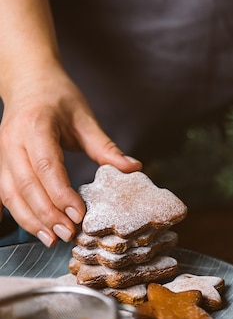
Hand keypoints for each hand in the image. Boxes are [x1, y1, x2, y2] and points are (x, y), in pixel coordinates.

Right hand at [0, 66, 141, 246]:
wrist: (29, 79)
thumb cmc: (58, 96)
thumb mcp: (85, 117)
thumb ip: (105, 146)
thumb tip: (133, 168)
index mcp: (36, 125)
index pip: (46, 165)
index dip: (61, 193)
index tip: (79, 214)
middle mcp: (13, 139)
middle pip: (25, 184)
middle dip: (47, 213)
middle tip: (68, 233)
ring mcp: (1, 151)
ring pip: (9, 192)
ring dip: (29, 219)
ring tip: (52, 238)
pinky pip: (0, 191)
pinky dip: (10, 212)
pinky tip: (27, 228)